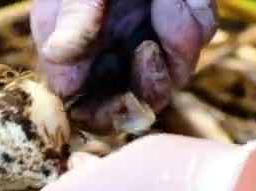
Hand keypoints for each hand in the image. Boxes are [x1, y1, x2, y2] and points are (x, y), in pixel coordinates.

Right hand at [30, 0, 217, 121]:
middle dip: (150, 80)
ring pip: (173, 74)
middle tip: (149, 49)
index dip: (102, 112)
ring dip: (176, 37)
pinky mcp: (180, 28)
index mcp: (73, 47)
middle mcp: (109, 52)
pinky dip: (193, 13)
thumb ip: (75, 14)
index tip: (121, 99)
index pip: (83, 105)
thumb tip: (58, 55)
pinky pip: (196, 39)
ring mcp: (147, 40)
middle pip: (135, 103)